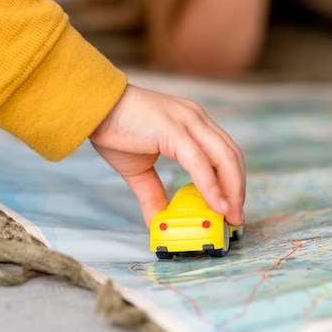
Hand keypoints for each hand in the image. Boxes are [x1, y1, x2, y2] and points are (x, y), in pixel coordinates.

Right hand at [89, 84, 245, 227]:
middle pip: (232, 156)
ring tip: (231, 216)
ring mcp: (187, 122)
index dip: (232, 181)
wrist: (94, 108)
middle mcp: (195, 119)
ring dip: (231, 190)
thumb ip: (153, 194)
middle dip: (238, 189)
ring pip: (224, 158)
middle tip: (236, 218)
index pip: (224, 153)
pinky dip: (211, 186)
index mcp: (191, 123)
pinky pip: (199, 162)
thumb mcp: (139, 170)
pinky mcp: (173, 130)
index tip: (231, 208)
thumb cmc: (114, 130)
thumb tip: (158, 222)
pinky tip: (216, 205)